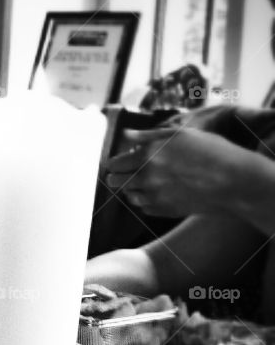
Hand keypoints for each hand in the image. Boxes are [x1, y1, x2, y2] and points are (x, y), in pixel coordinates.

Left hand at [102, 126, 245, 216]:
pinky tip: (159, 192)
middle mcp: (147, 177)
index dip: (113, 162)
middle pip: (115, 181)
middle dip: (117, 176)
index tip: (115, 163)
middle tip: (123, 173)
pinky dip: (146, 200)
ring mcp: (154, 196)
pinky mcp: (163, 211)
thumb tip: (125, 135)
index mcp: (148, 155)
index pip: (114, 163)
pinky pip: (144, 207)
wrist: (232, 180)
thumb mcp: (180, 134)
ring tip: (146, 181)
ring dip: (132, 188)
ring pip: (129, 195)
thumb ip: (148, 135)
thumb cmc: (210, 151)